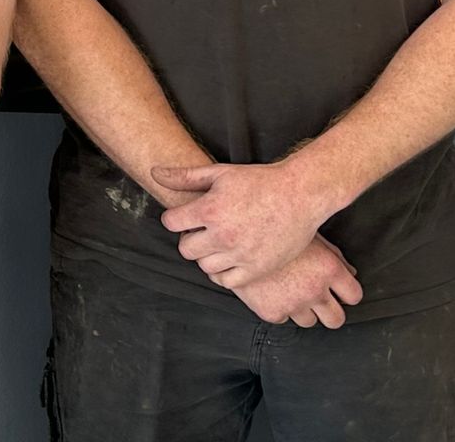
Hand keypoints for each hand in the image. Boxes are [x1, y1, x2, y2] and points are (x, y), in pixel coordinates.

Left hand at [154, 160, 327, 288]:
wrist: (300, 195)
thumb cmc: (259, 181)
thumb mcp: (219, 173)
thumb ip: (184, 177)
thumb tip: (154, 173)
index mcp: (210, 210)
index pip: (170, 223)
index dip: (175, 219)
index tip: (186, 216)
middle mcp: (223, 235)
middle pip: (185, 249)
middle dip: (189, 239)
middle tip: (202, 231)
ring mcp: (241, 254)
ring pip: (204, 266)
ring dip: (206, 255)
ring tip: (218, 242)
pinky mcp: (258, 269)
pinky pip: (227, 281)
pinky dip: (222, 273)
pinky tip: (227, 258)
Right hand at [230, 235, 360, 328]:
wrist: (232, 228)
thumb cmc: (270, 224)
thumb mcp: (306, 233)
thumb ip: (332, 255)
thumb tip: (349, 272)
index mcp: (328, 267)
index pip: (353, 295)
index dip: (346, 293)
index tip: (339, 291)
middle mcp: (314, 288)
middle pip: (336, 319)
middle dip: (330, 311)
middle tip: (320, 301)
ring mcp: (292, 302)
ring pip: (309, 322)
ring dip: (302, 310)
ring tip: (290, 292)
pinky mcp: (270, 310)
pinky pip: (283, 318)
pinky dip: (278, 308)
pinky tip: (271, 290)